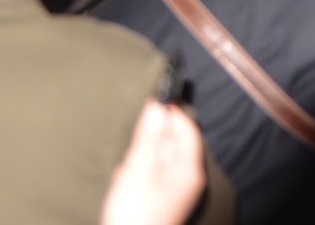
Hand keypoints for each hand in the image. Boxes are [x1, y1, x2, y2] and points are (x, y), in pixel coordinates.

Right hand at [102, 100, 205, 224]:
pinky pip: (151, 179)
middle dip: (149, 144)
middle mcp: (189, 180)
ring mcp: (176, 193)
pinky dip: (137, 177)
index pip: (188, 131)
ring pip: (158, 163)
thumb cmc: (134, 213)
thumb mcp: (138, 170)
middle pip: (172, 145)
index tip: (153, 100)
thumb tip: (157, 106)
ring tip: (126, 177)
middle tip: (132, 155)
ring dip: (139, 162)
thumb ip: (148, 137)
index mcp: (189, 170)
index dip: (171, 114)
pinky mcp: (163, 203)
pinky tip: (124, 186)